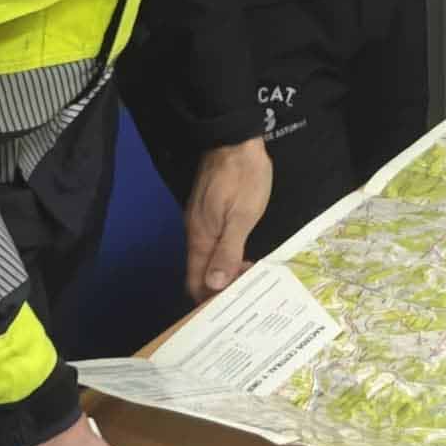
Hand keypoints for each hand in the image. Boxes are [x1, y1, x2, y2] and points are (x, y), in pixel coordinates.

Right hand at [186, 137, 273, 300]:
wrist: (236, 139)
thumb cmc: (244, 177)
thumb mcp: (242, 216)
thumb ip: (227, 251)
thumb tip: (213, 286)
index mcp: (201, 237)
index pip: (195, 281)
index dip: (210, 299)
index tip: (234, 306)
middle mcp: (195, 233)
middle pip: (199, 273)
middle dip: (218, 289)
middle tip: (248, 293)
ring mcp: (201, 222)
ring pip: (206, 259)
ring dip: (223, 273)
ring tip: (249, 278)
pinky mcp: (208, 212)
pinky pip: (211, 245)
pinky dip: (224, 258)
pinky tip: (242, 258)